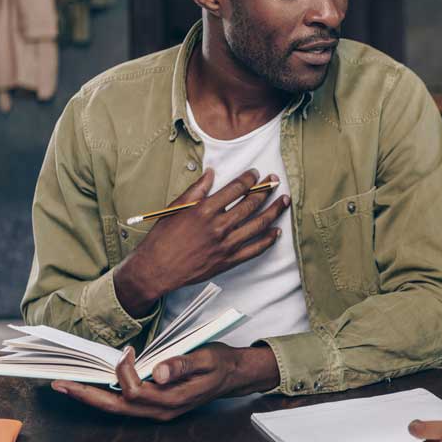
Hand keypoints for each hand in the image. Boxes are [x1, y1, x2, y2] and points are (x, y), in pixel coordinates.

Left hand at [50, 342, 274, 420]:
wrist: (234, 375)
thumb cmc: (220, 363)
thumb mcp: (206, 358)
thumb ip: (182, 365)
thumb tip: (158, 371)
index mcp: (172, 400)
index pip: (135, 391)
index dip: (125, 371)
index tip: (128, 350)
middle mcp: (161, 411)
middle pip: (116, 407)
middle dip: (86, 395)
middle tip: (60, 384)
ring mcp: (158, 411)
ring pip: (118, 408)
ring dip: (92, 396)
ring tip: (69, 385)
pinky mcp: (156, 405)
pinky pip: (125, 404)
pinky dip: (106, 394)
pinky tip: (95, 385)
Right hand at [115, 169, 289, 312]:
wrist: (157, 269)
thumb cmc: (163, 238)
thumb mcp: (176, 208)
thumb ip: (196, 190)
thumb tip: (211, 173)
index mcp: (205, 210)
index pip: (235, 189)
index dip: (249, 179)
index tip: (257, 173)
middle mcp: (218, 226)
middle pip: (251, 204)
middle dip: (266, 190)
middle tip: (275, 181)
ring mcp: (226, 245)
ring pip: (258, 225)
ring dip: (274, 211)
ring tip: (284, 201)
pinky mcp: (228, 260)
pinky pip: (254, 249)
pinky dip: (268, 240)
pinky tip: (277, 232)